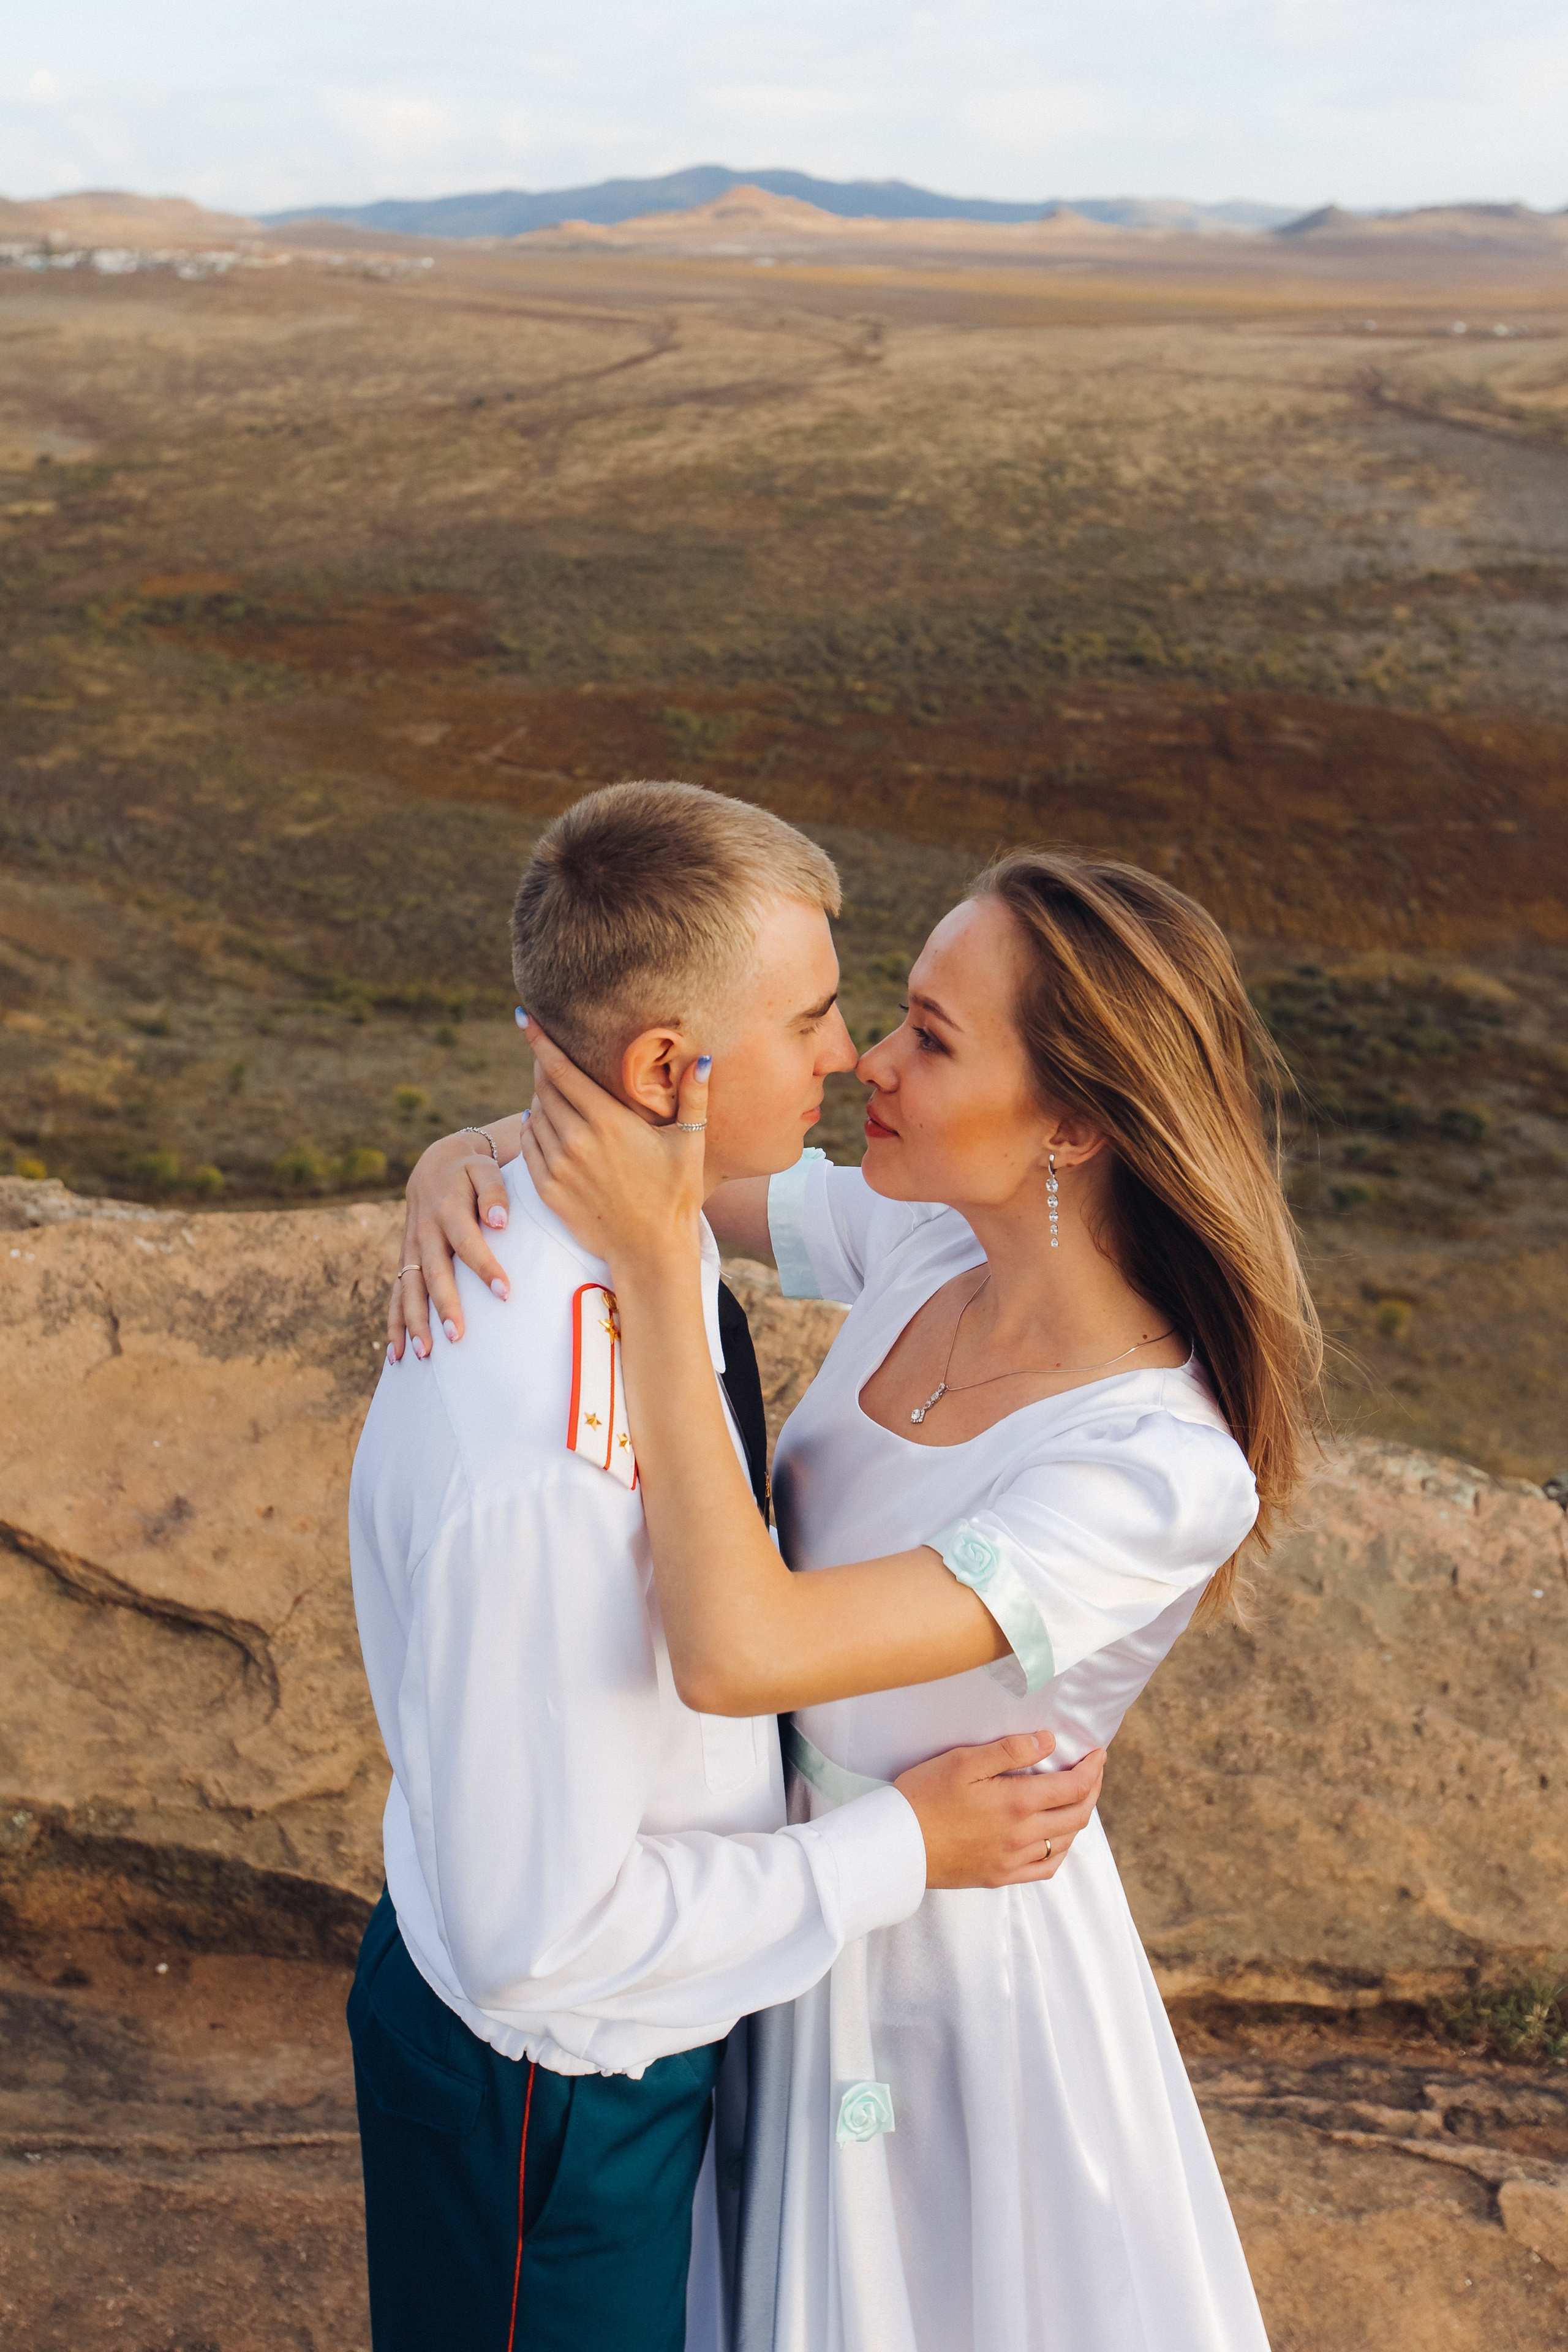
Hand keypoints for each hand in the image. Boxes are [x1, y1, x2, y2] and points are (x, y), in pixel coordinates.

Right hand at [388, 1134, 512, 1360]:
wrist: (436, 1165)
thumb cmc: (470, 1173)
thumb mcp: (485, 1170)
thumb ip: (495, 1193)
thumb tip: (500, 1221)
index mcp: (448, 1210)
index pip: (467, 1242)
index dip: (485, 1267)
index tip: (505, 1292)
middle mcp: (425, 1233)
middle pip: (434, 1273)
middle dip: (444, 1305)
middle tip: (457, 1336)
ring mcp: (411, 1250)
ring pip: (409, 1289)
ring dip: (414, 1322)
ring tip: (425, 1354)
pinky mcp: (405, 1262)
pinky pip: (396, 1295)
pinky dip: (395, 1324)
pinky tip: (397, 1355)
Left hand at [517, 1019, 709, 1274]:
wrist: (650, 1250)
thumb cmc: (675, 1194)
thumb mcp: (690, 1143)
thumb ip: (694, 1098)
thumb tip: (703, 1058)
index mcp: (608, 1122)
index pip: (561, 1071)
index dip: (539, 1042)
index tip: (523, 1018)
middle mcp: (576, 1140)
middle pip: (543, 1089)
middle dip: (543, 1068)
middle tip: (549, 1056)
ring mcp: (558, 1167)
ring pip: (533, 1116)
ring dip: (539, 1099)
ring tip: (554, 1093)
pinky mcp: (548, 1189)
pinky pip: (529, 1146)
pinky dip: (532, 1129)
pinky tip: (544, 1125)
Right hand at [894, 1734, 1105, 1888]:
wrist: (896, 1844)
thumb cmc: (924, 1796)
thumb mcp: (963, 1761)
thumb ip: (1009, 1750)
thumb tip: (1048, 1741)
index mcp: (1016, 1803)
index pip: (1074, 1787)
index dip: (1092, 1768)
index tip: (1098, 1753)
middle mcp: (1022, 1836)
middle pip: (1078, 1815)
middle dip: (1092, 1789)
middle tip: (1092, 1770)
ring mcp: (1012, 1860)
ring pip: (1065, 1842)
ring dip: (1079, 1817)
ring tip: (1076, 1797)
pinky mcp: (999, 1876)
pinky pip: (1045, 1868)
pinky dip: (1060, 1849)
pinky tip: (1055, 1837)